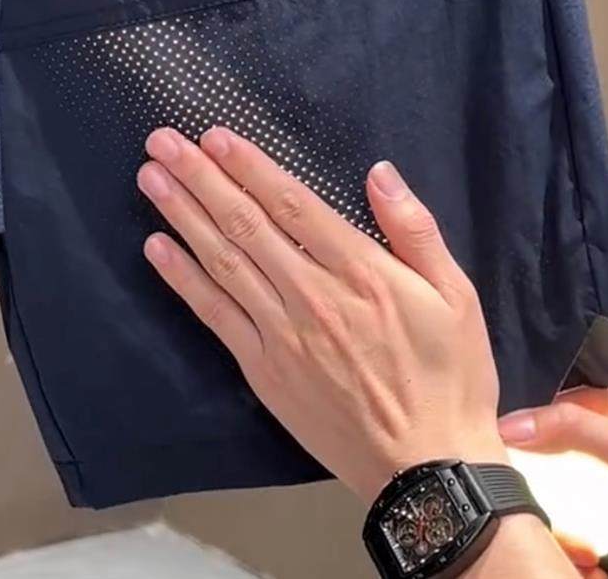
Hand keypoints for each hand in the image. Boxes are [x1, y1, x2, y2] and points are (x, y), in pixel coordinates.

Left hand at [136, 124, 508, 504]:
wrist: (427, 471)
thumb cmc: (449, 377)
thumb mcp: (456, 295)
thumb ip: (414, 229)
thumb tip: (379, 173)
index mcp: (362, 271)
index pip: (293, 204)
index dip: (249, 166)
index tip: (215, 136)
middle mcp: (313, 296)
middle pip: (246, 224)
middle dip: (200, 178)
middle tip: (161, 142)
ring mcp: (282, 335)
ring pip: (223, 261)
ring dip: (183, 215)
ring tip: (150, 178)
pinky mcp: (264, 371)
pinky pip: (215, 315)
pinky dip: (183, 279)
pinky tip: (156, 248)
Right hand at [499, 385, 607, 570]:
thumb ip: (572, 429)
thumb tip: (508, 422)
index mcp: (599, 409)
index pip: (535, 418)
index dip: (507, 440)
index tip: (486, 466)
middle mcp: (602, 443)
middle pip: (545, 467)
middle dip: (534, 496)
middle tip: (525, 520)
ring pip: (565, 505)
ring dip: (559, 528)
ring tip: (559, 547)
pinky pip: (588, 533)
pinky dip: (581, 548)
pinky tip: (579, 560)